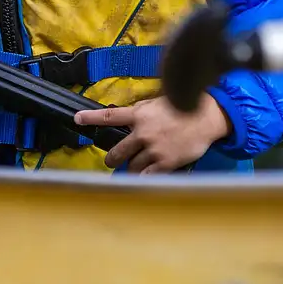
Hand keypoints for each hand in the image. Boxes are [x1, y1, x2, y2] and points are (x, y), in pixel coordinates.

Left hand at [74, 93, 230, 174]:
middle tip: (111, 161)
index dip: (91, 118)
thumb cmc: (181, 107)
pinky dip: (144, 178)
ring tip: (132, 169)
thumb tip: (128, 118)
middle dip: (112, 158)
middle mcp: (142, 133)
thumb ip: (140, 112)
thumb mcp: (155, 103)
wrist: (205, 117)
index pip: (109, 116)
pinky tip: (143, 180)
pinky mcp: (166, 162)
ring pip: (133, 165)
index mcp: (138, 115)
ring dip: (131, 168)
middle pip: (118, 150)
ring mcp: (154, 149)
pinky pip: (149, 175)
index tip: (77, 119)